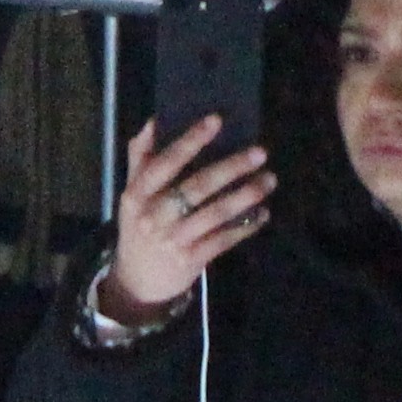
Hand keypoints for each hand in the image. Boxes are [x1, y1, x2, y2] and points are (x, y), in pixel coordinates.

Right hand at [102, 108, 272, 326]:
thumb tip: (155, 120)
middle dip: (231, 167)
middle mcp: (154, 215)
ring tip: (269, 180)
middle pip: (197, 187)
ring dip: (246, 196)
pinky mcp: (192, 259)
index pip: (165, 162)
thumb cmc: (139, 227)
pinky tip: (263, 213)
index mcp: (137, 193)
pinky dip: (245, 226)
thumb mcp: (132, 193)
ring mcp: (174, 239)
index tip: (217, 120)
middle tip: (260, 152)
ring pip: (215, 213)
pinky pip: (224, 239)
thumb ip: (141, 157)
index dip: (190, 140)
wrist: (136, 281)